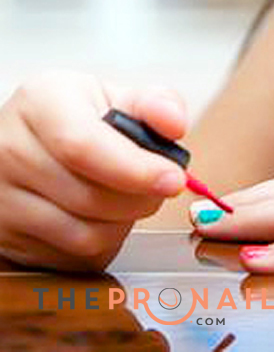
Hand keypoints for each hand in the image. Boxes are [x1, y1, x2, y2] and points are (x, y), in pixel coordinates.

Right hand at [0, 70, 187, 270]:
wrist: (31, 139)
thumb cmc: (76, 116)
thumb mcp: (114, 95)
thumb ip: (155, 104)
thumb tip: (174, 123)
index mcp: (41, 103)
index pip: (85, 147)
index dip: (135, 169)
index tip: (173, 179)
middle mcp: (11, 150)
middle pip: (88, 197)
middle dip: (140, 198)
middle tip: (161, 187)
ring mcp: (3, 198)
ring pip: (81, 235)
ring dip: (124, 224)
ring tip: (133, 198)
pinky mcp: (6, 237)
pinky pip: (70, 258)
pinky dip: (102, 244)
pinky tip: (107, 217)